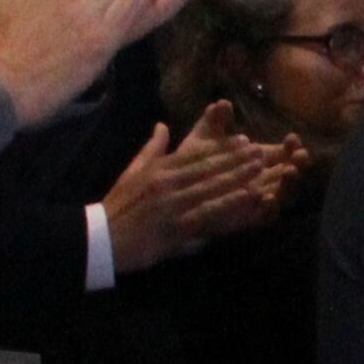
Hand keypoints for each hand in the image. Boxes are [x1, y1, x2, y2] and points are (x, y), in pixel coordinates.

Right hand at [96, 104, 302, 274]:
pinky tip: (249, 197)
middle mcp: (167, 182)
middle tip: (260, 150)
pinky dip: (230, 203)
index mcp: (158, 169)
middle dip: (236, 158)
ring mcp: (173, 203)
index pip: (196, 154)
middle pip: (209, 167)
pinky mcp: (177, 225)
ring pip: (212, 186)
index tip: (242, 139)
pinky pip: (210, 212)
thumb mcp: (132, 172)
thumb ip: (151, 149)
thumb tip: (162, 125)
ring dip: (239, 176)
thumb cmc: (119, 205)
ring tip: (261, 167)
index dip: (221, 147)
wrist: (102, 238)